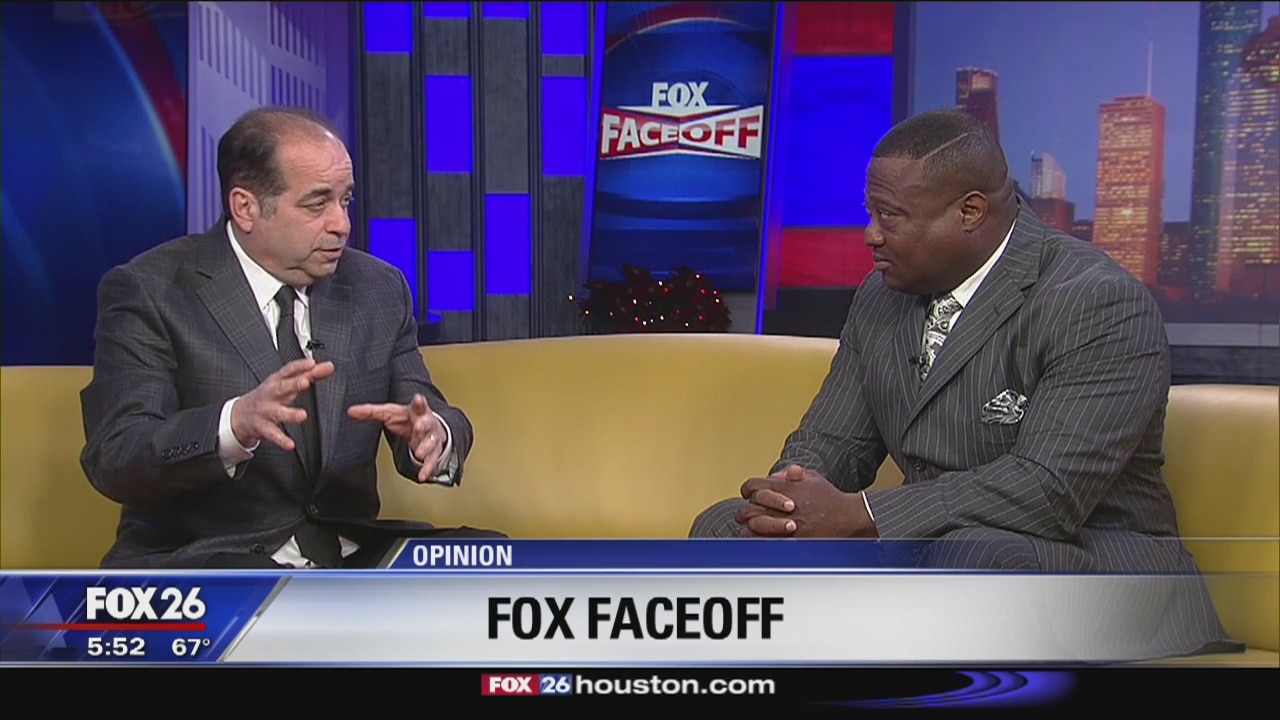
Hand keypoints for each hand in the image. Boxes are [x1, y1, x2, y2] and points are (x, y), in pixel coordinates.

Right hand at [230, 359, 335, 450]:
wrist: (241, 414)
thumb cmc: (269, 396)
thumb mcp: (287, 383)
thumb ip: (310, 375)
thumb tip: (329, 367)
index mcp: (277, 381)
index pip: (288, 370)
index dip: (299, 366)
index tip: (312, 363)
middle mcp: (270, 394)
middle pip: (281, 388)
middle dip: (293, 384)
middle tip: (306, 382)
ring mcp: (266, 411)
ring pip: (278, 412)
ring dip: (290, 414)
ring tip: (302, 415)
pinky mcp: (263, 428)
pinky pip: (273, 434)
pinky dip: (281, 440)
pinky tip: (290, 444)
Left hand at [348, 394, 443, 480]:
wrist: (428, 429)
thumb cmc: (408, 419)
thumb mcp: (390, 413)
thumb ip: (371, 412)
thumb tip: (351, 411)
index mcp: (416, 411)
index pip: (418, 405)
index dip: (419, 403)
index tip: (418, 399)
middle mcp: (427, 423)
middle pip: (427, 423)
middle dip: (423, 425)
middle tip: (418, 428)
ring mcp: (431, 438)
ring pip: (431, 442)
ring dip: (426, 448)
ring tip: (419, 453)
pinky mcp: (433, 453)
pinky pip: (432, 461)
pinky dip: (427, 469)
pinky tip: (422, 475)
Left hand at [737, 465, 875, 538]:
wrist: (848, 518)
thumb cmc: (831, 499)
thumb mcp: (813, 478)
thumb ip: (793, 474)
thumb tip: (778, 474)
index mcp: (785, 488)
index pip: (753, 486)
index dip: (748, 490)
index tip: (749, 495)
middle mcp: (782, 505)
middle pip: (750, 507)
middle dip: (746, 512)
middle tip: (747, 515)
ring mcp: (785, 523)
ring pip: (754, 526)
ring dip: (750, 527)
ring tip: (753, 529)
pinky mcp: (790, 540)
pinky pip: (765, 542)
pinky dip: (760, 540)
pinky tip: (761, 540)